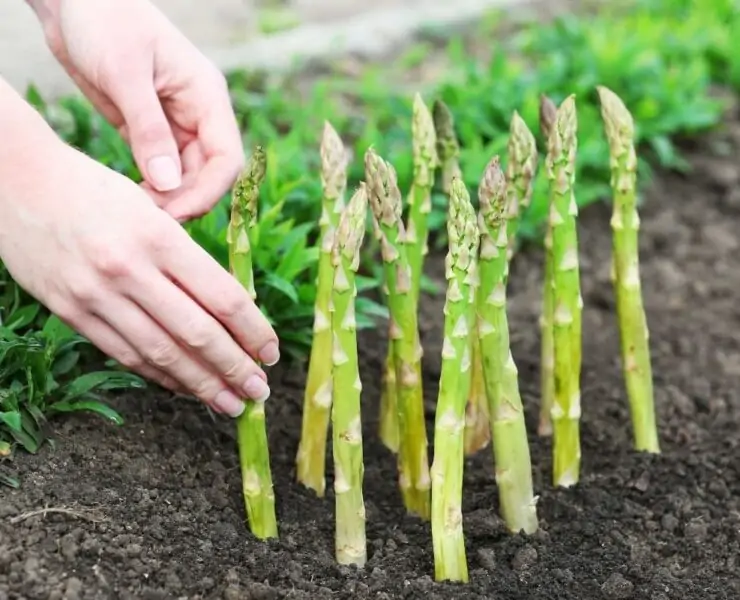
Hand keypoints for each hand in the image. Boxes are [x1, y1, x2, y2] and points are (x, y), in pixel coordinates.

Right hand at [0, 140, 278, 416]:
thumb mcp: (151, 210)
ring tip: (229, 403)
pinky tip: (184, 387)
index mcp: (159, 236)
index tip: (272, 352)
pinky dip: (160, 375)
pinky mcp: (70, 312)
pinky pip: (125, 354)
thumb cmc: (95, 190)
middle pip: (197, 333)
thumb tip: (229, 312)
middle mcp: (128, 269)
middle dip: (235, 368)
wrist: (16, 181)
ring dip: (201, 384)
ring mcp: (96, 295)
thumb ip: (185, 260)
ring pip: (161, 353)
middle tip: (260, 392)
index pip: (222, 297)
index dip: (254, 331)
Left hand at [28, 0, 243, 221]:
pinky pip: (164, 170)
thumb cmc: (104, 20)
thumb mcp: (125, 74)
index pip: (227, 157)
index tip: (176, 212)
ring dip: (169, 198)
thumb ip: (149, 130)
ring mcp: (176, 123)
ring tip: (136, 209)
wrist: (74, 0)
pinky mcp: (152, 130)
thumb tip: (169, 183)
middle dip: (185, 200)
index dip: (209, 192)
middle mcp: (198, 113)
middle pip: (209, 174)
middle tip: (149, 219)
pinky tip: (132, 195)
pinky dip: (153, 188)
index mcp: (206, 96)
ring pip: (187, 176)